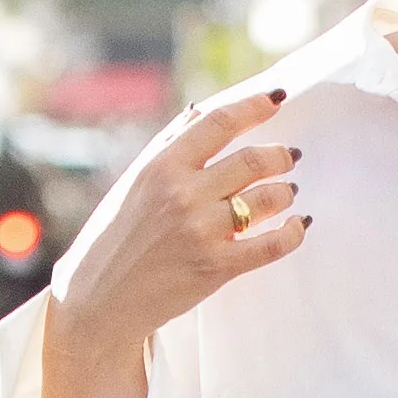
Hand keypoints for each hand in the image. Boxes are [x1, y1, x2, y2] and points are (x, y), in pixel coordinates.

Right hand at [56, 88, 308, 355]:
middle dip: (279, 155)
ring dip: (286, 191)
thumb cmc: (114, 238)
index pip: (218, 123)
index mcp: (161, 166)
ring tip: (287, 192)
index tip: (276, 99)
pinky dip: (292, 232)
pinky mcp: (216, 267)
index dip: (254, 106)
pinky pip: (271, 245)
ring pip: (267, 198)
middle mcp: (183, 194)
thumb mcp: (133, 182)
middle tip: (288, 156)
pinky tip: (297, 225)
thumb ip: (168, 146)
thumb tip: (201, 111)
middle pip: (251, 160)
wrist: (100, 298)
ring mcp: (201, 231)